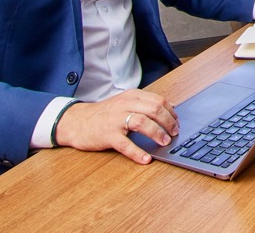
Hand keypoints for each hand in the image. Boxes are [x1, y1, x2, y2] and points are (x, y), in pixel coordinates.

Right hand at [53, 89, 178, 163]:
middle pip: (154, 109)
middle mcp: (125, 105)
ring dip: (157, 133)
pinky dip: (138, 153)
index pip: (158, 100)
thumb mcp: (124, 102)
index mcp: (131, 96)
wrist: (76, 122)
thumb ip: (144, 104)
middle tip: (175, 133)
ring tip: (165, 142)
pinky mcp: (108, 135)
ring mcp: (116, 120)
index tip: (177, 122)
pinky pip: (125, 145)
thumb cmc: (103, 114)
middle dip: (168, 122)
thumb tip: (170, 109)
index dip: (171, 112)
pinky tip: (146, 159)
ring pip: (143, 123)